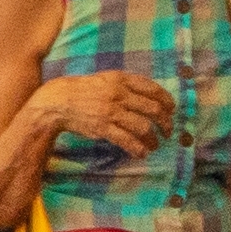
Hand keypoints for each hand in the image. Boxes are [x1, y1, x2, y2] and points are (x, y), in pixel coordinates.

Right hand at [40, 70, 175, 159]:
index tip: (171, 109)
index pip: (153, 89)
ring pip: (143, 127)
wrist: (59, 101)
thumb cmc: (85, 90)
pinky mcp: (103, 128)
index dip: (167, 101)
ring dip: (153, 139)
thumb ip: (127, 85)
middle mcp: (119, 94)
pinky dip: (138, 148)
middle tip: (167, 131)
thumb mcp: (107, 79)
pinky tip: (141, 153)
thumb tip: (149, 96)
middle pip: (153, 109)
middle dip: (165, 123)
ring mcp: (111, 111)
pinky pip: (127, 140)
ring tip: (154, 145)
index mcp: (121, 79)